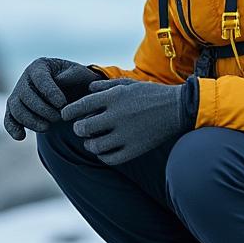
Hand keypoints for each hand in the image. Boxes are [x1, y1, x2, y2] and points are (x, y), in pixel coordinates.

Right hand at [4, 58, 103, 139]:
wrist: (71, 93)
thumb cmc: (77, 82)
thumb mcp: (81, 74)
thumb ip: (74, 75)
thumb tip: (58, 82)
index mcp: (40, 66)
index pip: (40, 79)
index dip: (50, 92)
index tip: (62, 104)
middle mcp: (25, 79)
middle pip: (25, 95)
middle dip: (42, 109)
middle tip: (58, 117)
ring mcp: (17, 95)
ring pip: (16, 108)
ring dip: (31, 121)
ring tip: (47, 128)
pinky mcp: (15, 110)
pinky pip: (8, 119)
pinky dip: (13, 128)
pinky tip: (21, 137)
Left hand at [61, 79, 192, 164]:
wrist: (178, 108)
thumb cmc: (151, 94)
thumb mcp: (128, 84)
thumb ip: (105, 86)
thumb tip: (88, 89)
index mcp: (114, 97)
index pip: (79, 106)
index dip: (67, 112)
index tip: (65, 116)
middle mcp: (117, 116)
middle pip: (82, 128)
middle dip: (78, 129)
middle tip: (81, 128)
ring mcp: (126, 135)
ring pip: (94, 146)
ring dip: (90, 143)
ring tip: (93, 140)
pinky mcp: (135, 149)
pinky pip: (109, 158)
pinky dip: (103, 155)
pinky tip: (105, 150)